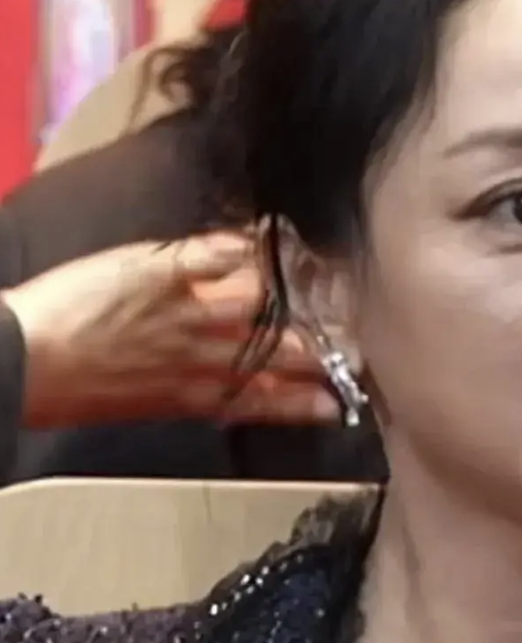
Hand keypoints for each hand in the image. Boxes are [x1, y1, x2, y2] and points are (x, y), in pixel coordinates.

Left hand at [2, 233, 341, 429]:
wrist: (21, 360)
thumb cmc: (65, 389)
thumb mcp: (134, 405)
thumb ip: (187, 394)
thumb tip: (225, 396)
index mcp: (191, 392)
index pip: (263, 397)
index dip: (303, 400)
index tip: (339, 400)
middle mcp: (200, 353)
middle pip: (275, 352)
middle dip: (322, 353)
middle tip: (365, 350)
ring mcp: (184, 308)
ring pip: (258, 304)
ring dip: (300, 297)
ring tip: (339, 290)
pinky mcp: (161, 270)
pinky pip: (216, 255)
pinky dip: (247, 247)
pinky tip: (274, 238)